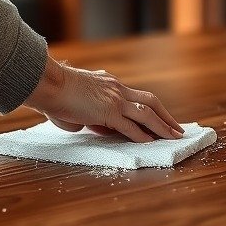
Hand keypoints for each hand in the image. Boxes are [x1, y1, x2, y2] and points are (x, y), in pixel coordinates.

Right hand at [23, 56, 184, 142]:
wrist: (48, 84)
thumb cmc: (53, 94)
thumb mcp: (74, 103)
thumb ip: (82, 112)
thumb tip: (80, 124)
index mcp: (108, 83)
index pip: (134, 96)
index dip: (148, 108)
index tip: (158, 117)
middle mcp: (116, 88)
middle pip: (150, 100)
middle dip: (166, 115)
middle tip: (177, 127)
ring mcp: (115, 99)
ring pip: (147, 113)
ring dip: (163, 126)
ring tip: (174, 136)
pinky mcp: (109, 112)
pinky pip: (132, 127)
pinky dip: (144, 136)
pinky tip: (152, 143)